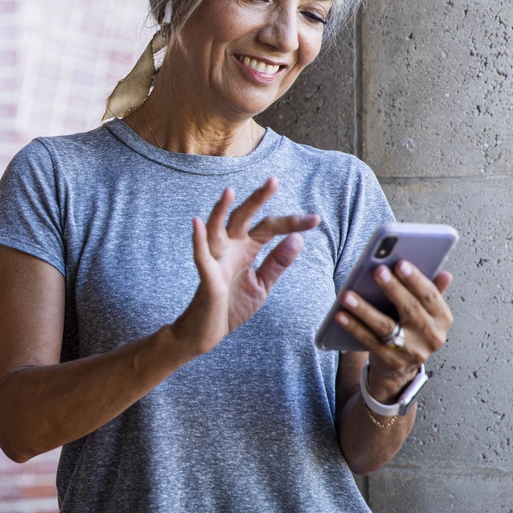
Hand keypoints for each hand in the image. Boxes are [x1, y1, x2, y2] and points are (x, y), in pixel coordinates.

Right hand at [172, 176, 319, 356]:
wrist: (209, 332)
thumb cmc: (231, 305)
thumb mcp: (262, 284)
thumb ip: (277, 262)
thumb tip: (297, 240)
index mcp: (246, 248)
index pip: (270, 227)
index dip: (292, 222)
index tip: (316, 219)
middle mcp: (230, 247)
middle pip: (244, 217)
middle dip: (257, 199)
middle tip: (274, 180)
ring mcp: (216, 260)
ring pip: (217, 229)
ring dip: (221, 210)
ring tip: (229, 191)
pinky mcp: (207, 276)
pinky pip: (201, 255)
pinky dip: (198, 239)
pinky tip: (197, 222)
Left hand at [335, 261, 452, 401]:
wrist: (402, 365)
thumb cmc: (413, 327)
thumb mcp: (426, 311)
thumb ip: (432, 290)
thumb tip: (445, 273)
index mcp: (442, 319)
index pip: (430, 296)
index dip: (416, 279)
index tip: (400, 263)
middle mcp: (431, 336)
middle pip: (410, 309)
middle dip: (392, 288)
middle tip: (377, 270)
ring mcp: (411, 351)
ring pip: (385, 326)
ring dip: (364, 309)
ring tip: (347, 294)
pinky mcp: (391, 361)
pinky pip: (369, 341)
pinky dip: (353, 327)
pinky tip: (340, 314)